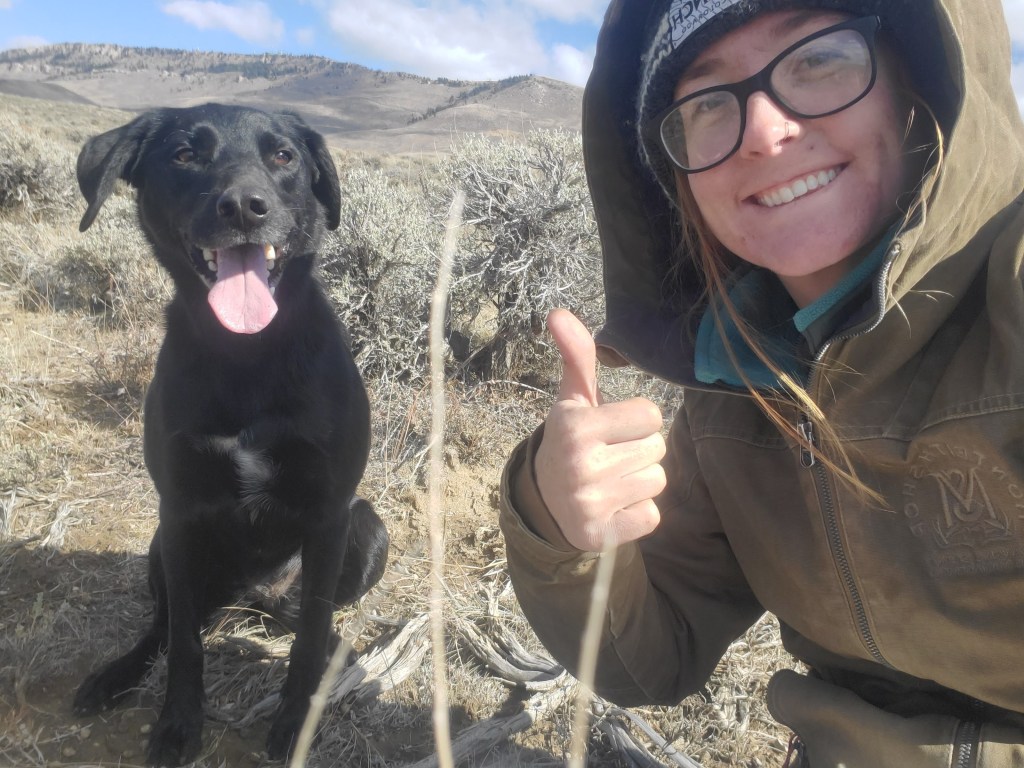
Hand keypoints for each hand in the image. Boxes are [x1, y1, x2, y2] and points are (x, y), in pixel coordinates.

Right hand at [534, 309, 666, 550]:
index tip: (610, 430)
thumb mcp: (572, 401)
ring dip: (639, 482)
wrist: (543, 501)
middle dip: (638, 451)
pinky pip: (652, 516)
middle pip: (657, 449)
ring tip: (611, 481)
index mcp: (576, 427)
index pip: (651, 415)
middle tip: (609, 457)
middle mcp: (581, 465)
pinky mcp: (601, 535)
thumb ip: (577, 357)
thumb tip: (558, 313)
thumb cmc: (570, 442)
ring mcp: (590, 503)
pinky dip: (637, 514)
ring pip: (657, 482)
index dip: (635, 421)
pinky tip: (613, 507)